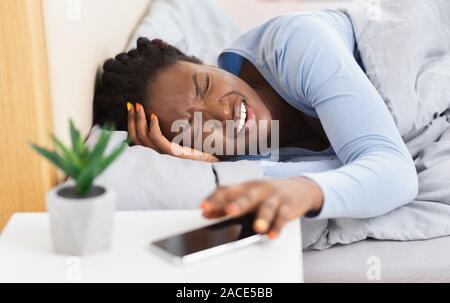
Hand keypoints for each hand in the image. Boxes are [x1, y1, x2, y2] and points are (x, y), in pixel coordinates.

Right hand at [127, 102, 218, 161]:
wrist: (210, 162)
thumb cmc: (197, 152)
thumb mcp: (180, 142)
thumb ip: (170, 134)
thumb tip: (160, 116)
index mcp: (157, 153)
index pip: (136, 140)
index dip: (130, 125)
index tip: (131, 110)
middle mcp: (157, 156)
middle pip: (136, 138)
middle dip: (132, 120)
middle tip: (131, 105)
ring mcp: (163, 155)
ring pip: (143, 137)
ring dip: (139, 120)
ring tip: (139, 107)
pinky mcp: (173, 154)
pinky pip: (157, 139)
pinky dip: (153, 127)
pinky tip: (153, 116)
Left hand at [200, 177, 323, 238]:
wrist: (300, 187)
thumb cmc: (267, 194)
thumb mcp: (247, 196)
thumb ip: (227, 204)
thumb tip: (206, 213)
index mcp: (246, 186)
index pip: (228, 189)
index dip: (215, 197)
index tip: (204, 207)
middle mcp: (260, 189)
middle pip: (247, 196)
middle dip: (238, 204)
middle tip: (229, 211)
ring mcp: (275, 197)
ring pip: (268, 206)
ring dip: (262, 217)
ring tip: (257, 228)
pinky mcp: (289, 206)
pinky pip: (283, 217)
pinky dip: (278, 226)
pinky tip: (272, 234)